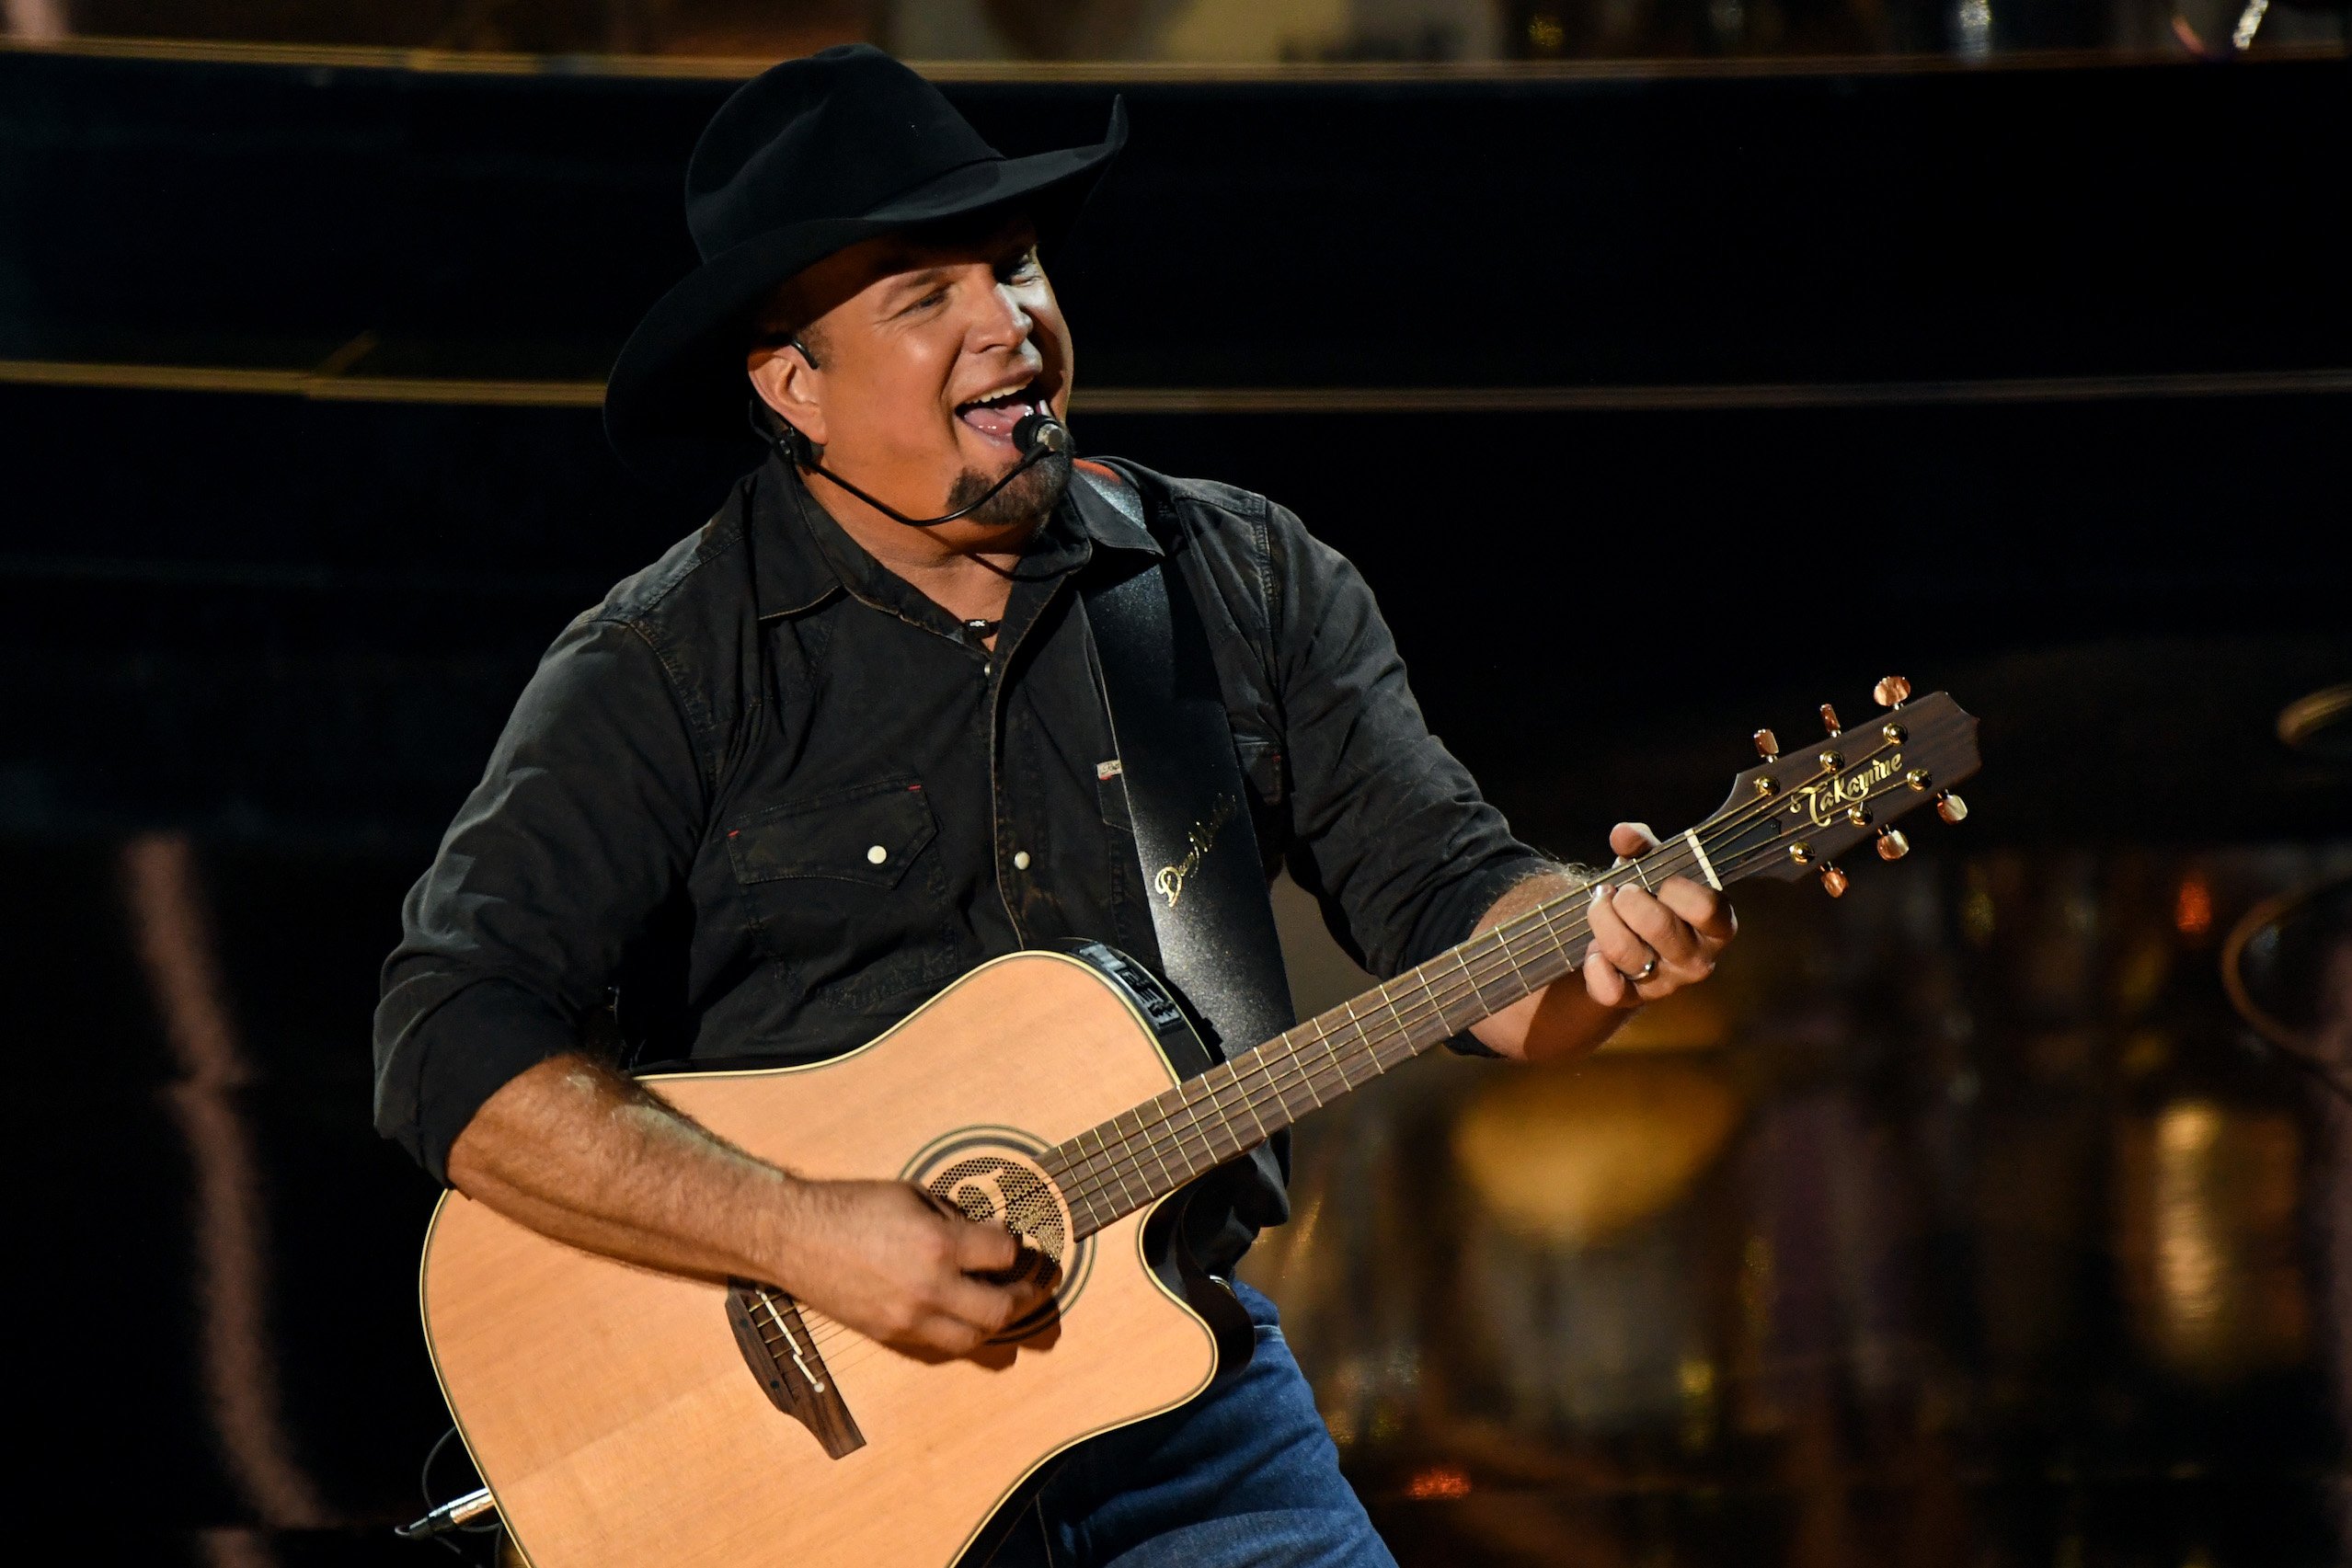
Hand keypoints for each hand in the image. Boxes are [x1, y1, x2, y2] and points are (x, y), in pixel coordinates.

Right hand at [769, 1178, 1056, 1358]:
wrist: (794, 1237)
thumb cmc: (851, 1206)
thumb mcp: (913, 1196)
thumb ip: (957, 1217)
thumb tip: (992, 1232)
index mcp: (937, 1245)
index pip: (1004, 1253)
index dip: (1017, 1246)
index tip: (1018, 1242)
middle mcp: (927, 1288)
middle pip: (1000, 1309)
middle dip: (1026, 1294)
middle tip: (1036, 1282)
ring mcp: (907, 1319)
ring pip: (974, 1338)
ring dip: (998, 1322)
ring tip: (1005, 1302)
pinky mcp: (890, 1336)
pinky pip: (941, 1345)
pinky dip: (962, 1331)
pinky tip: (967, 1313)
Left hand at [1581, 822, 1736, 1008]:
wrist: (1628, 940)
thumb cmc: (1649, 895)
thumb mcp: (1650, 865)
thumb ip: (1641, 843)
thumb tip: (1624, 834)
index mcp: (1716, 925)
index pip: (1708, 907)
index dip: (1677, 887)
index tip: (1661, 880)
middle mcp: (1698, 959)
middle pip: (1659, 926)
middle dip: (1627, 900)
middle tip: (1619, 892)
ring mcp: (1666, 983)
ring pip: (1625, 951)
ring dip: (1601, 919)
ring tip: (1599, 905)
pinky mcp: (1634, 1000)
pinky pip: (1610, 990)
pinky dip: (1594, 965)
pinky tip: (1593, 950)